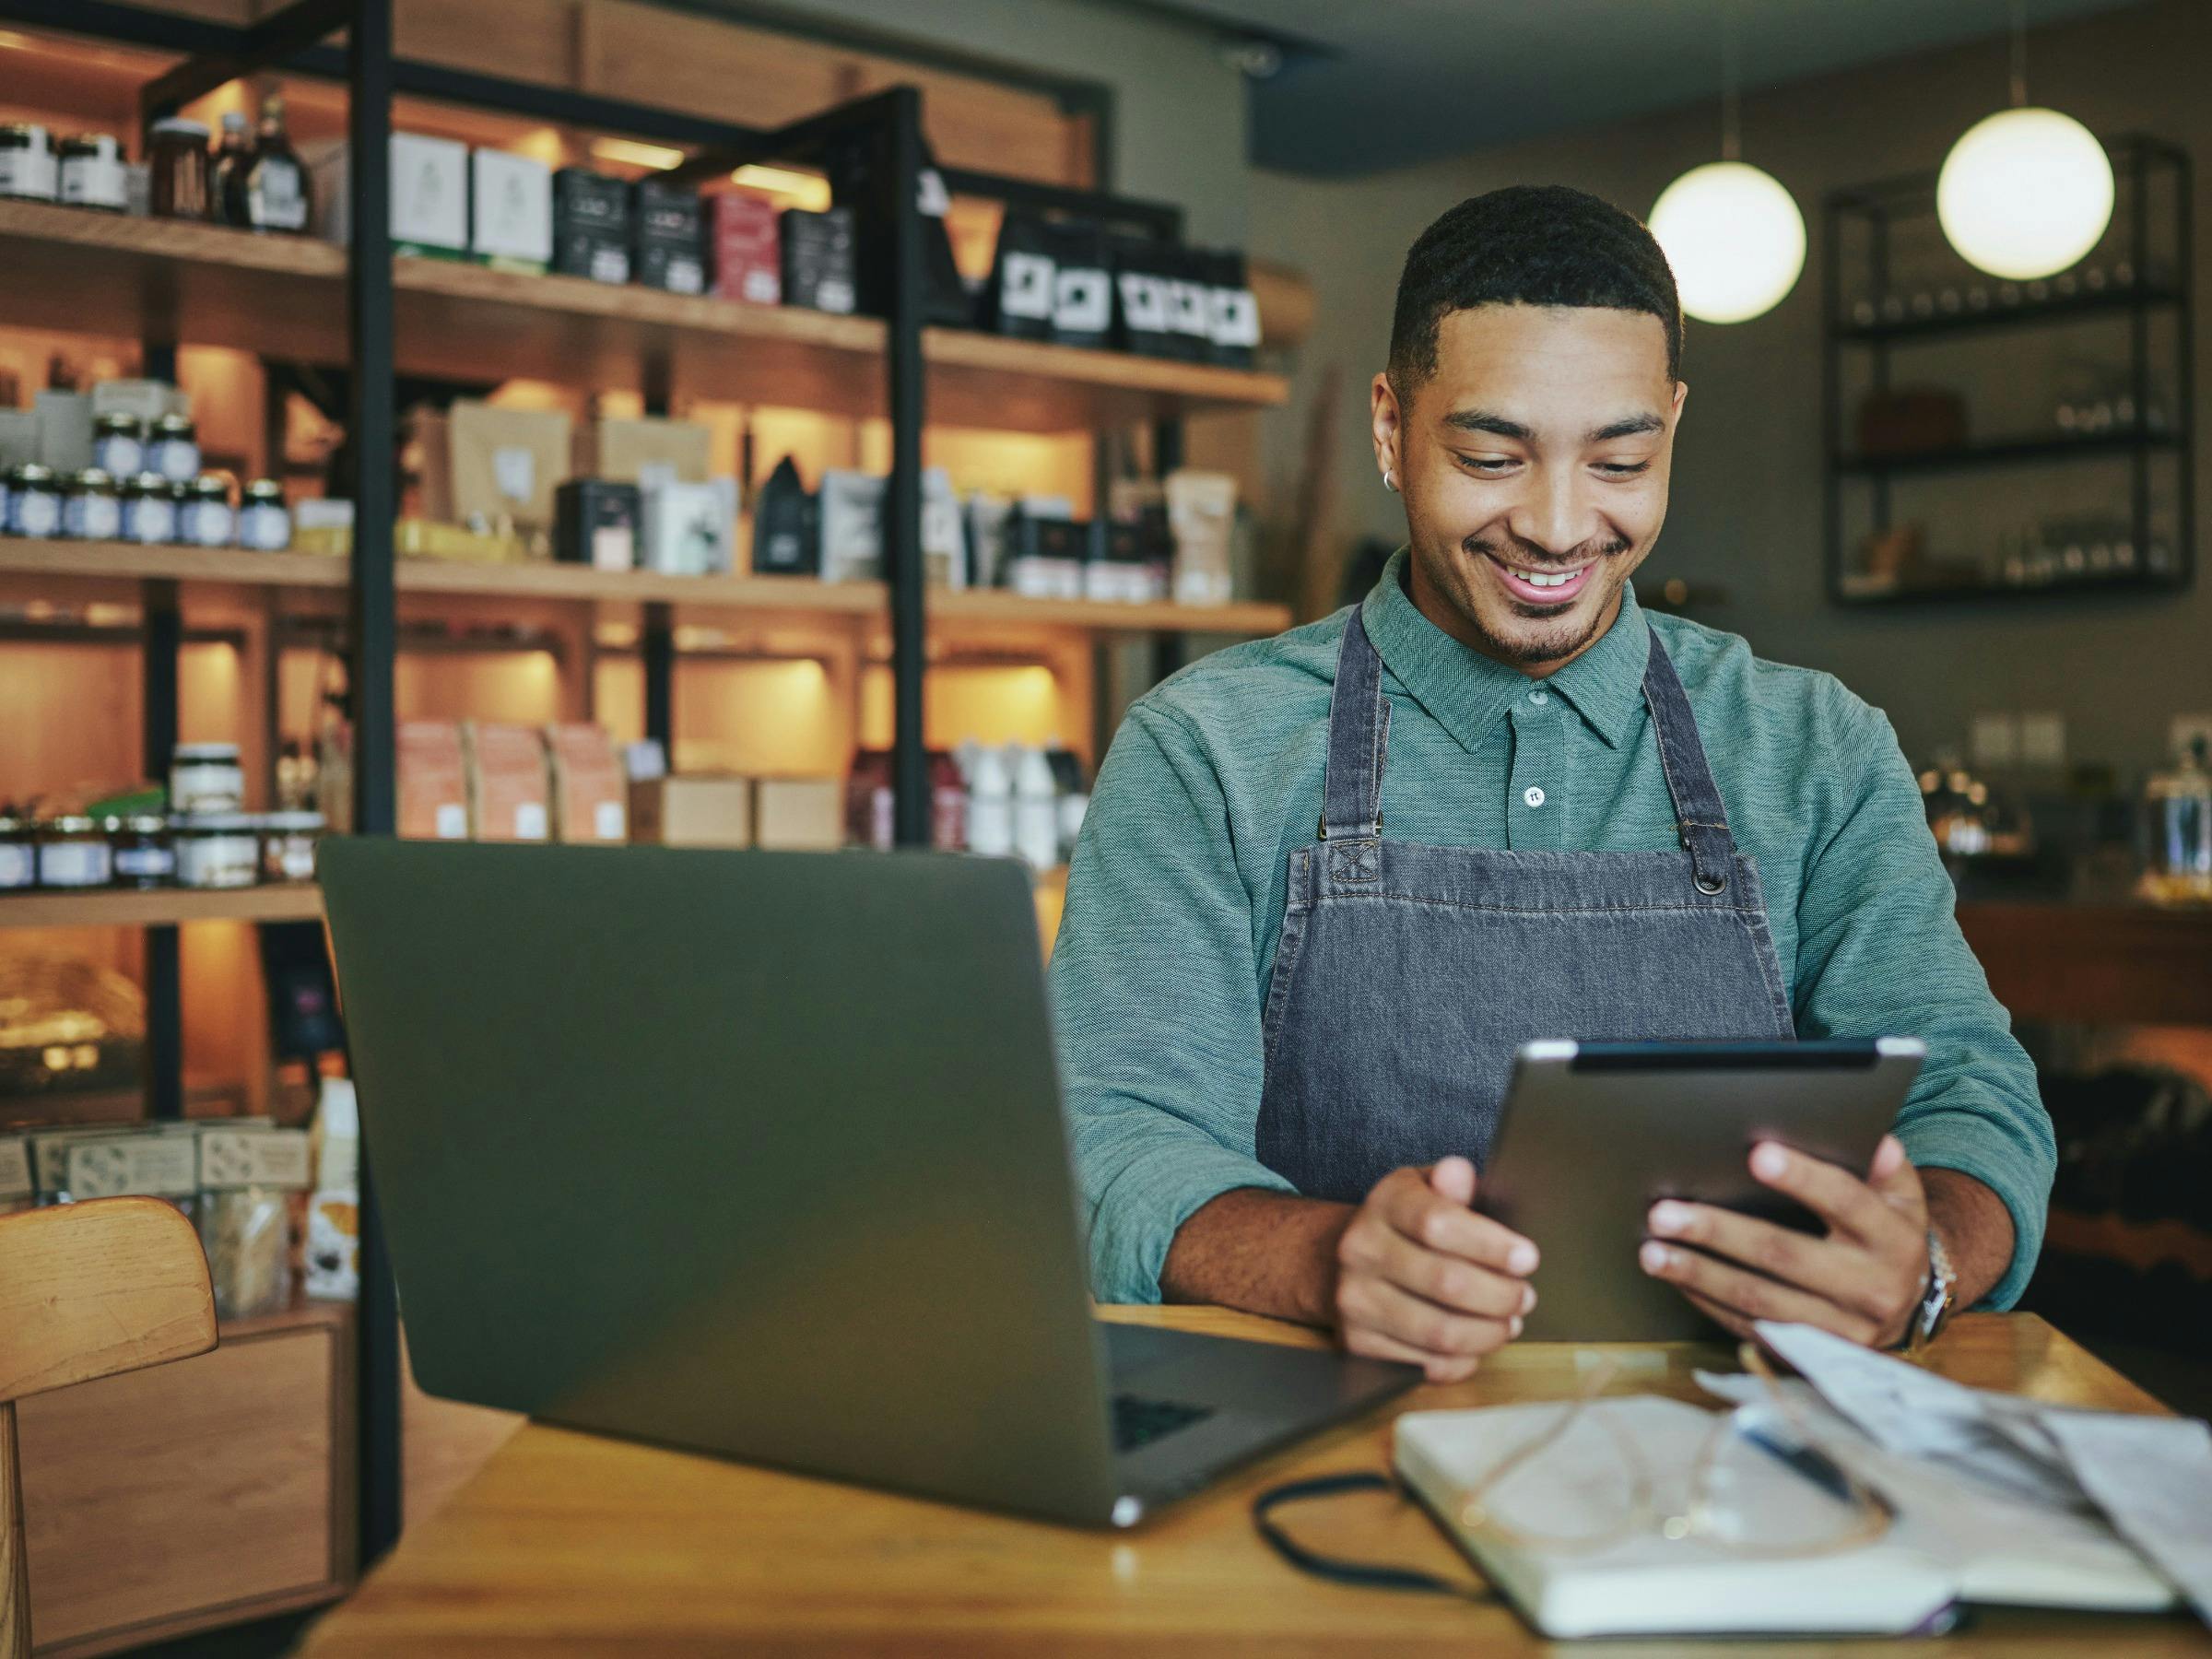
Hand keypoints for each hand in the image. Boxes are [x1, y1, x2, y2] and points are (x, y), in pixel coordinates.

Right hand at [1332, 1157, 1539, 1381]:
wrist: (1340, 1260)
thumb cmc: (1403, 1224)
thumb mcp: (1425, 1190)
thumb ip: (1450, 1184)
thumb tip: (1459, 1173)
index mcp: (1385, 1203)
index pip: (1438, 1224)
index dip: (1490, 1245)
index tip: (1527, 1258)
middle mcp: (1361, 1249)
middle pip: (1445, 1283)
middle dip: (1500, 1296)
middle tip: (1525, 1297)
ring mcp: (1355, 1298)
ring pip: (1438, 1332)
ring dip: (1488, 1333)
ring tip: (1509, 1323)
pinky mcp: (1357, 1340)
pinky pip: (1424, 1363)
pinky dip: (1462, 1360)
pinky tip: (1477, 1344)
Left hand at [1638, 1135, 1929, 1348]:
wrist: (1907, 1303)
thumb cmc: (1887, 1231)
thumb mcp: (1900, 1196)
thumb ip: (1884, 1167)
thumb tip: (1873, 1140)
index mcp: (1892, 1239)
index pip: (1847, 1201)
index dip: (1803, 1178)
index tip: (1756, 1154)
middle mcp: (1871, 1288)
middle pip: (1785, 1255)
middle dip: (1719, 1232)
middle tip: (1665, 1213)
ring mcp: (1841, 1328)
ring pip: (1759, 1298)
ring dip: (1700, 1273)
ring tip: (1653, 1252)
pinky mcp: (1812, 1352)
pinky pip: (1752, 1326)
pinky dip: (1708, 1300)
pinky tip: (1675, 1277)